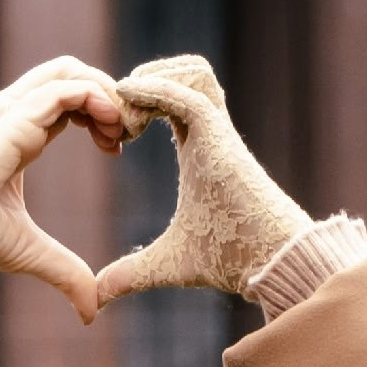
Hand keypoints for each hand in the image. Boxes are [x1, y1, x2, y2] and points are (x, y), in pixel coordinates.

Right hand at [0, 57, 126, 323]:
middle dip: (107, 92)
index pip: (64, 98)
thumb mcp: (28, 251)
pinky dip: (95, 100)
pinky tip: (110, 131)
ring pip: (69, 71)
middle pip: (69, 71)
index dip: (98, 113)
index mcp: (15, 130)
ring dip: (106, 93)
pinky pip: (64, 90)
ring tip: (122, 130)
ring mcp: (9, 110)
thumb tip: (92, 311)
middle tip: (126, 132)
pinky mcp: (11, 119)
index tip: (116, 147)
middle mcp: (11, 111)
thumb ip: (64, 271)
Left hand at [96, 55, 311, 307]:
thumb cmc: (230, 259)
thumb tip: (98, 295)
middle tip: (116, 122)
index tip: (112, 137)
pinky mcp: (222, 139)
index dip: (138, 103)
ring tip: (127, 124)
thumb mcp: (167, 263)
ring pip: (192, 71)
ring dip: (153, 81)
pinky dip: (157, 93)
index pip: (170, 99)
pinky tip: (129, 113)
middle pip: (183, 72)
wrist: (268, 265)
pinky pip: (189, 96)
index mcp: (200, 147)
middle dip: (143, 81)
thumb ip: (131, 272)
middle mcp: (211, 132)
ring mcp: (220, 132)